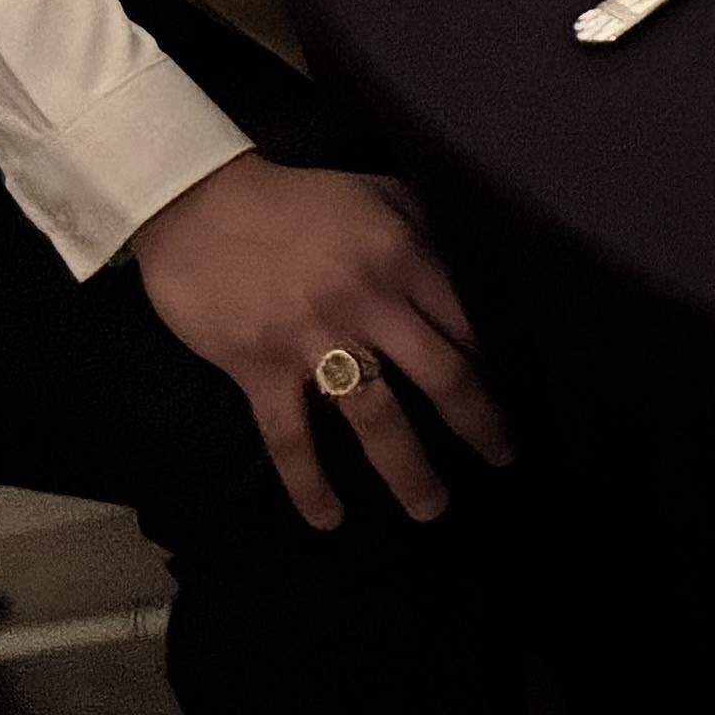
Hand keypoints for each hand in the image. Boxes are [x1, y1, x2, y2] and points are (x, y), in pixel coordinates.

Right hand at [129, 153, 507, 530]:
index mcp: (404, 258)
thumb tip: (473, 271)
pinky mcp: (259, 368)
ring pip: (376, 418)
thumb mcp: (378, 194)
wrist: (197, 203)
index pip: (468, 324)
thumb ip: (427, 231)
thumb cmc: (298, 199)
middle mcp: (369, 303)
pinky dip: (310, 483)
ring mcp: (313, 340)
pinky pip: (291, 438)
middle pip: (442, 377)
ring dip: (408, 471)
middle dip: (479, 425)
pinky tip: (328, 519)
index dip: (495, 367)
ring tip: (432, 509)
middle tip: (503, 460)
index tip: (516, 397)